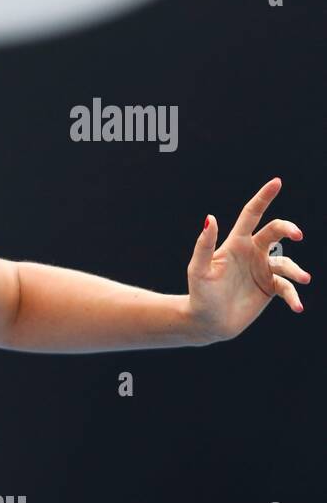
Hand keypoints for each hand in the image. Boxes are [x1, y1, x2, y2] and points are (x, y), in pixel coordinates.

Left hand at [186, 177, 310, 343]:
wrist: (207, 321)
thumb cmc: (200, 293)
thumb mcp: (198, 269)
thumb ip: (204, 244)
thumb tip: (210, 218)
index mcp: (236, 243)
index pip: (252, 214)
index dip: (263, 197)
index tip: (277, 181)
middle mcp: (252, 253)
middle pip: (275, 232)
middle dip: (288, 229)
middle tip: (297, 235)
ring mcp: (263, 270)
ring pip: (286, 263)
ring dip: (297, 271)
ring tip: (304, 279)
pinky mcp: (270, 288)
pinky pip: (287, 288)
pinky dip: (294, 296)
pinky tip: (297, 307)